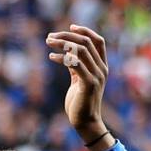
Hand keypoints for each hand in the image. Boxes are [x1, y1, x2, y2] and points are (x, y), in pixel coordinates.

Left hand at [46, 24, 109, 148]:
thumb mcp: (79, 82)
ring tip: (48, 43)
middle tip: (50, 36)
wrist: (86, 123)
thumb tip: (67, 55)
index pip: (98, 41)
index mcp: (102, 66)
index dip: (86, 31)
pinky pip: (75, 64)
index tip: (70, 27)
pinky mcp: (88, 83)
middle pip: (86, 42)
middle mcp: (102, 68)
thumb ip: (76, 68)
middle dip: (67, 36)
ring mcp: (97, 76)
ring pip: (80, 50)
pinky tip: (51, 57)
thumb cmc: (80, 103)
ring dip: (62, 44)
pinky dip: (62, 58)